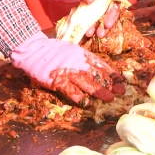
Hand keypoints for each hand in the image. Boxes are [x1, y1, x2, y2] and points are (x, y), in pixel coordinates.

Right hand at [11, 33, 125, 105]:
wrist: (33, 50)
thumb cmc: (52, 51)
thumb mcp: (71, 50)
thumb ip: (82, 58)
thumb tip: (96, 67)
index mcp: (81, 54)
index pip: (100, 64)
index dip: (111, 73)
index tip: (121, 80)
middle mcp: (77, 62)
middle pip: (96, 74)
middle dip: (110, 84)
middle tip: (121, 91)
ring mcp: (68, 72)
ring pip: (87, 83)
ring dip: (99, 91)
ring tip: (109, 98)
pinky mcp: (58, 81)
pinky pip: (71, 90)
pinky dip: (80, 98)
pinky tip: (88, 104)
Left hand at [72, 0, 121, 38]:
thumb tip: (91, 0)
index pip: (116, 4)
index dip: (113, 15)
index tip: (108, 24)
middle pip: (109, 14)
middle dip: (105, 25)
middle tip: (100, 34)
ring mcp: (98, 2)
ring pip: (100, 17)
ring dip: (96, 26)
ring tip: (90, 34)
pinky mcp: (90, 6)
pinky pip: (91, 17)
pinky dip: (88, 23)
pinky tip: (84, 30)